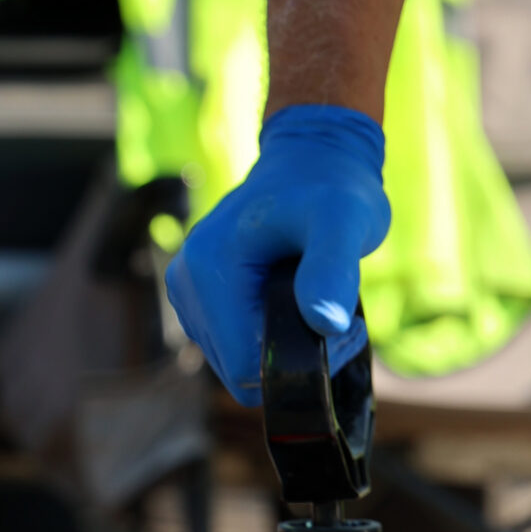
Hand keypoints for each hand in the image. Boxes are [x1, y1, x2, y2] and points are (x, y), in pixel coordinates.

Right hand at [164, 104, 389, 404]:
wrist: (314, 159)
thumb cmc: (331, 188)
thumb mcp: (343, 223)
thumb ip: (331, 269)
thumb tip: (323, 323)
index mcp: (207, 269)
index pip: (244, 367)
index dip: (298, 363)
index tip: (337, 324)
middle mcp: (186, 284)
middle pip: (240, 372)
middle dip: (294, 358)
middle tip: (335, 314)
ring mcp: (189, 295)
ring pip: (239, 367)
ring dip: (287, 351)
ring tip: (318, 302)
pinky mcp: (201, 302)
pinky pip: (237, 351)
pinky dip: (273, 341)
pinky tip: (298, 305)